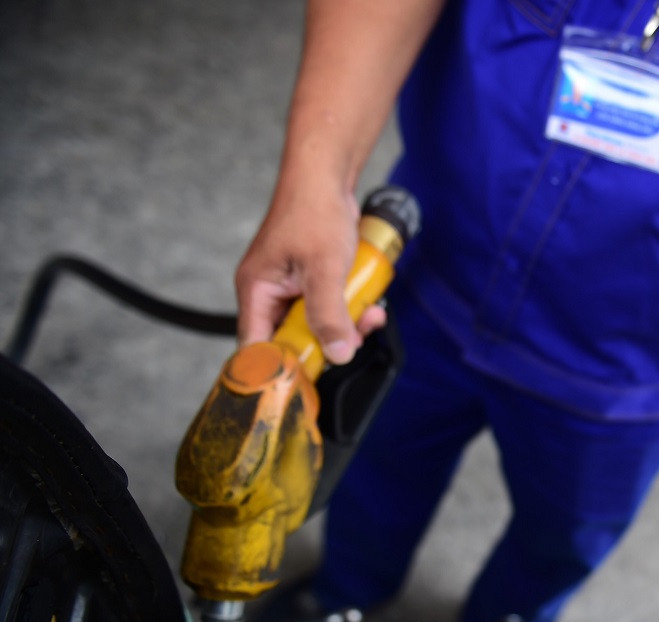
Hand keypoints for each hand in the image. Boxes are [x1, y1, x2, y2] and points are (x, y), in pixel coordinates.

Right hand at [235, 181, 384, 364]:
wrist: (327, 177)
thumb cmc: (315, 212)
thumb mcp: (324, 269)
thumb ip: (329, 314)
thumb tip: (338, 353)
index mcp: (257, 291)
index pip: (257, 346)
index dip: (282, 367)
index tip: (312, 376)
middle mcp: (269, 293)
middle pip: (292, 339)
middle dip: (328, 341)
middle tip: (355, 338)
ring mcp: (291, 288)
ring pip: (317, 325)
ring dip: (346, 324)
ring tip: (369, 314)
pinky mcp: (311, 282)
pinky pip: (329, 307)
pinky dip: (349, 308)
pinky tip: (369, 301)